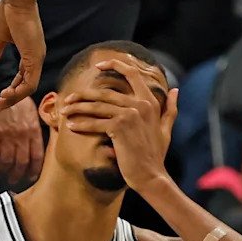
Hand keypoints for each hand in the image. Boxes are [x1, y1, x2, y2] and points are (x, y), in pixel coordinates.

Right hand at [0, 0, 44, 109]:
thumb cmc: (9, 12)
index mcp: (30, 53)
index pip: (24, 78)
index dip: (13, 89)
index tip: (0, 96)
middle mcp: (36, 58)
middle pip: (27, 85)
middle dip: (12, 98)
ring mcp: (37, 58)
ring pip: (29, 87)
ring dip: (14, 97)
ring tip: (0, 102)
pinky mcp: (35, 57)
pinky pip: (31, 82)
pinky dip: (20, 91)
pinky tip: (7, 94)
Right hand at [0, 97, 43, 183]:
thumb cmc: (12, 99)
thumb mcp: (30, 111)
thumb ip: (33, 128)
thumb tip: (35, 143)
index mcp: (33, 129)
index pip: (37, 157)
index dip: (33, 170)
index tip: (30, 177)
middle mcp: (21, 135)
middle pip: (21, 163)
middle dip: (17, 175)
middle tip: (13, 180)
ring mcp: (6, 135)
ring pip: (6, 162)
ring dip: (2, 171)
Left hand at [59, 58, 178, 193]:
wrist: (151, 176)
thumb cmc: (156, 155)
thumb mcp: (166, 129)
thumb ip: (170, 109)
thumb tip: (176, 90)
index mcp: (150, 102)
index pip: (132, 74)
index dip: (114, 65)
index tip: (98, 65)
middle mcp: (140, 104)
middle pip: (105, 92)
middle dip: (83, 95)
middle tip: (69, 98)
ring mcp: (130, 114)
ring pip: (97, 106)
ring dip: (78, 108)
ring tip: (65, 111)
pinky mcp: (119, 127)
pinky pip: (95, 123)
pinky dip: (82, 125)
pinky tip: (71, 126)